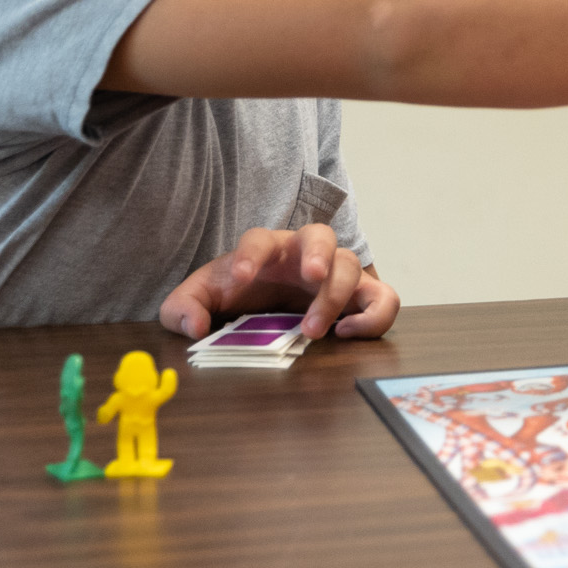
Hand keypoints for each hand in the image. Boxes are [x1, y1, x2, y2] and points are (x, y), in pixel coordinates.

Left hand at [158, 224, 400, 340]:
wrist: (267, 304)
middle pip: (321, 234)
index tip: (240, 277)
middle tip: (309, 277)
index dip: (250, 254)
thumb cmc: (238, 295)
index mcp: (267, 249)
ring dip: (335, 296)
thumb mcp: (202, 299)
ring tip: (313, 331)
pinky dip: (376, 315)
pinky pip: (384, 298)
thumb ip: (182, 308)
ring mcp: (336, 273)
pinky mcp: (360, 297)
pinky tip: (348, 333)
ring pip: (351, 265)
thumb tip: (194, 326)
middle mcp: (305, 254)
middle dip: (317, 254)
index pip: (259, 238)